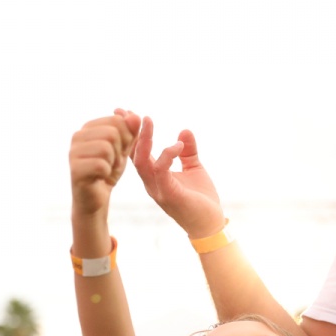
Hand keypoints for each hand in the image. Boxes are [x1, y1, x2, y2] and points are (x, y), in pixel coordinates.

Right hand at [69, 112, 140, 216]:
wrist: (95, 198)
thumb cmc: (108, 171)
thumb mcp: (124, 149)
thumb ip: (130, 131)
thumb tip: (134, 115)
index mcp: (88, 127)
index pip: (117, 120)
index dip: (126, 138)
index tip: (118, 151)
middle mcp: (77, 136)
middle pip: (112, 133)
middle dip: (119, 151)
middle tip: (111, 163)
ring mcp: (73, 152)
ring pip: (106, 148)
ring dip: (112, 163)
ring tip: (105, 170)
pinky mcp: (74, 169)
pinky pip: (100, 165)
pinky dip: (106, 173)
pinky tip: (99, 178)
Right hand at [132, 115, 225, 237]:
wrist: (210, 224)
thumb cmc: (201, 199)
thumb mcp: (194, 168)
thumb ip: (188, 151)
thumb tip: (184, 130)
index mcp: (154, 176)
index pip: (138, 152)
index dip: (133, 133)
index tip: (127, 112)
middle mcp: (151, 182)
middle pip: (134, 154)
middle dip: (130, 133)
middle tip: (126, 111)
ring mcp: (157, 189)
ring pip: (142, 162)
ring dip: (144, 140)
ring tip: (147, 119)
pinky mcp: (168, 194)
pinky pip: (161, 171)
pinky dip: (168, 156)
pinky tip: (178, 145)